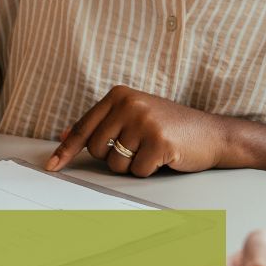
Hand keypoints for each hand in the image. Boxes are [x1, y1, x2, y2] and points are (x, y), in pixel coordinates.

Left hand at [46, 86, 232, 176]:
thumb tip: (65, 135)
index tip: (51, 166)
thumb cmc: (171, 128)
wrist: (214, 134)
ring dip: (132, 164)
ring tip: (152, 149)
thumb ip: (101, 125)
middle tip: (138, 147)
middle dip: (114, 157)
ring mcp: (144, 121)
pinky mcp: (159, 141)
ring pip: (115, 162)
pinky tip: (165, 156)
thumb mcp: (133, 118)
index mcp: (119, 95)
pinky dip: (149, 170)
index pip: (84, 127)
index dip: (66, 150)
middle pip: (96, 149)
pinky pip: (137, 170)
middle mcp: (129, 104)